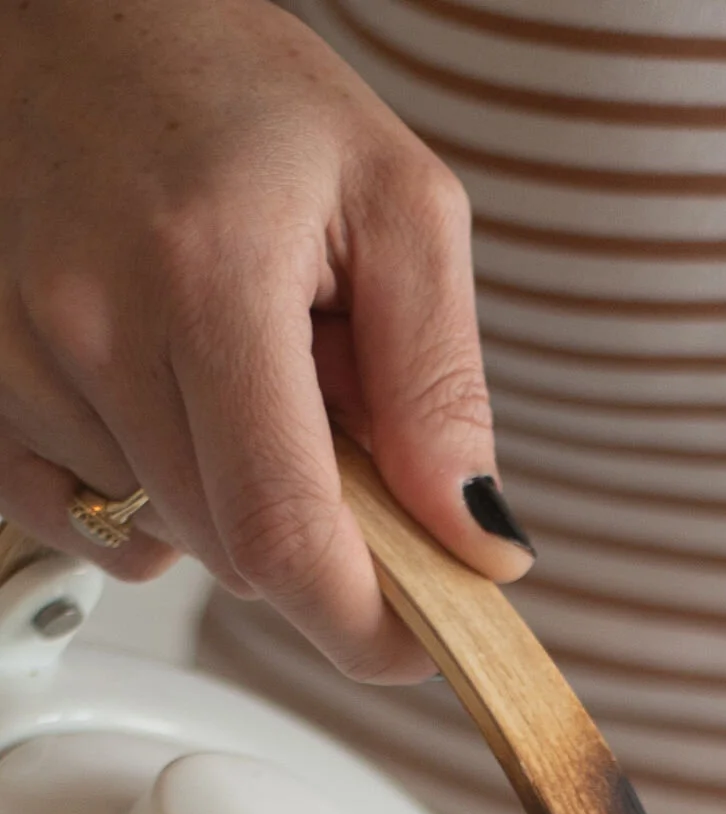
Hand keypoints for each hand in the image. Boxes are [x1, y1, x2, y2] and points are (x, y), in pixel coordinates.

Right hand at [0, 0, 526, 675]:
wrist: (82, 17)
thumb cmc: (237, 93)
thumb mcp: (397, 204)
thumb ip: (442, 387)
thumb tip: (474, 544)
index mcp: (206, 277)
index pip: (286, 537)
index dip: (365, 625)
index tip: (414, 634)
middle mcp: (89, 321)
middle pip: (236, 555)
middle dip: (313, 530)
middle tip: (326, 413)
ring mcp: (15, 354)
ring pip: (163, 540)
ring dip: (225, 496)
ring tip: (229, 364)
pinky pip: (79, 520)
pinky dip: (140, 495)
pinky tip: (158, 399)